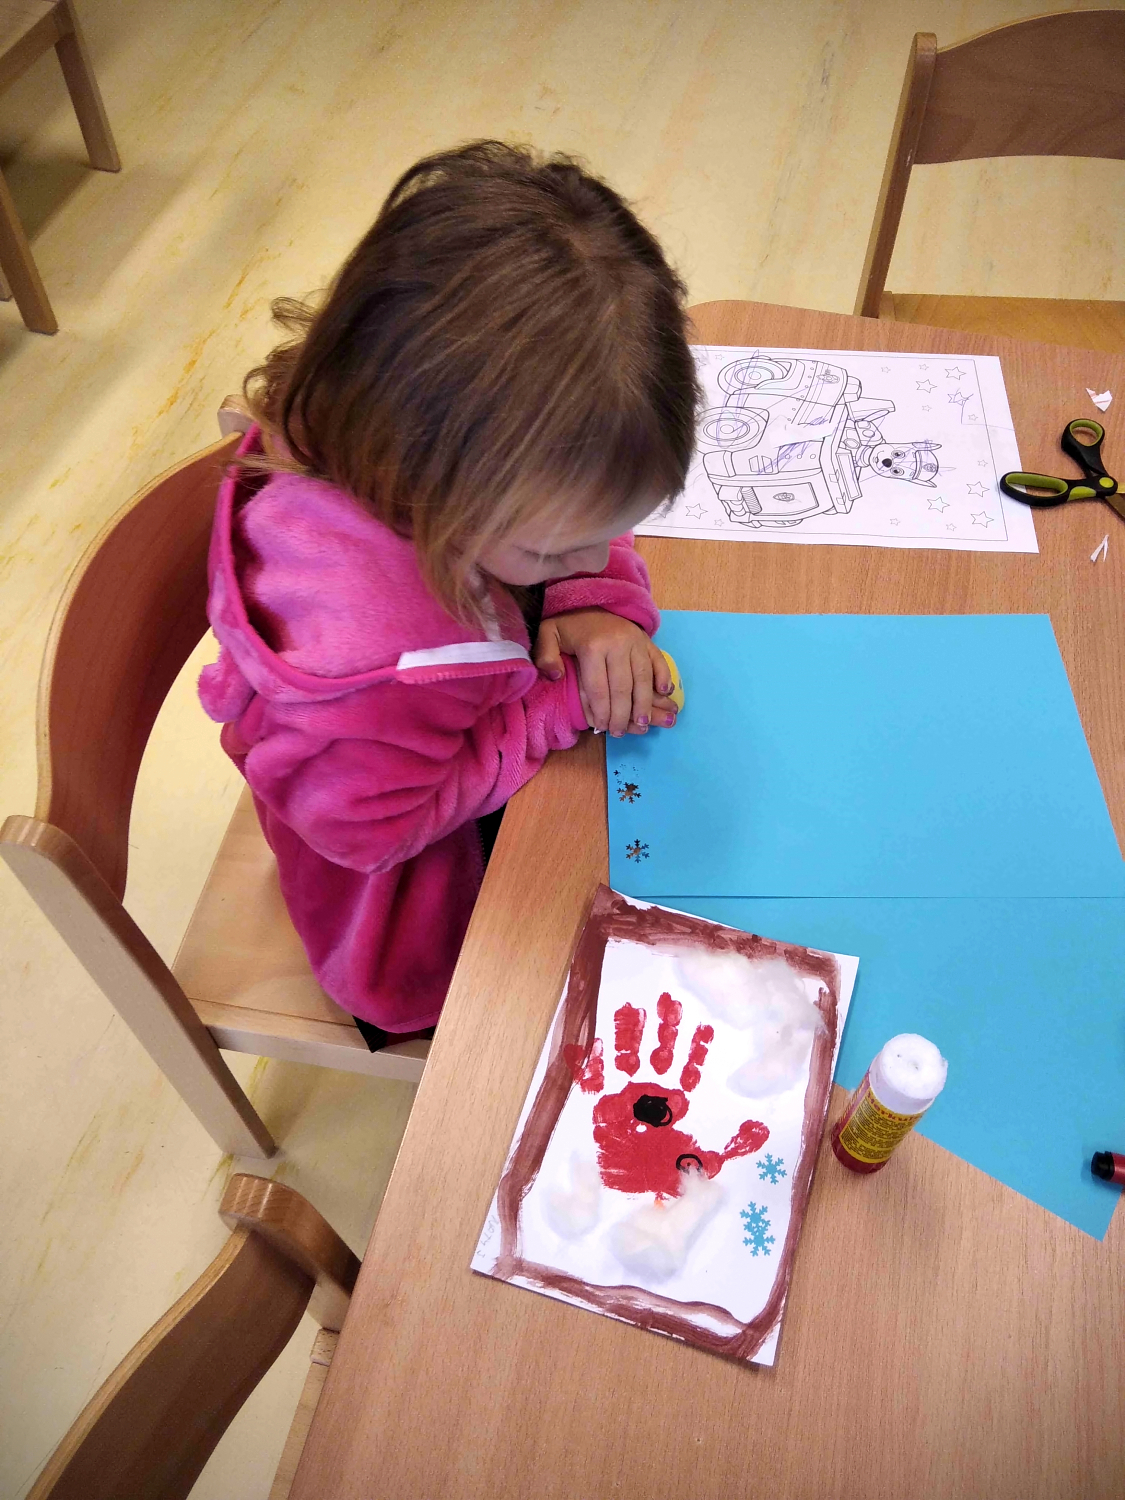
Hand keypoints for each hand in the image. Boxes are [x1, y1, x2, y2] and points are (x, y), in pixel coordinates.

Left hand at [534, 609, 678, 735]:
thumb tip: (556, 676)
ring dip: (644, 704)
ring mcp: (636, 641)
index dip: (602, 712)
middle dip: (622, 715)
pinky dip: (663, 678)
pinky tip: (663, 694)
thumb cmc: (570, 626)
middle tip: (620, 732)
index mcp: (593, 646)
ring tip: (642, 723)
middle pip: (623, 688)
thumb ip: (545, 656)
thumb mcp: (548, 635)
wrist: (593, 601)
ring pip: (644, 679)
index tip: (602, 729)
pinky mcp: (647, 641)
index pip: (599, 688)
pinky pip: (659, 661)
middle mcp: (618, 643)